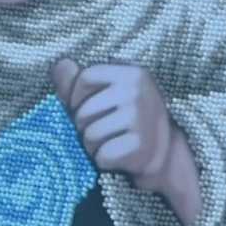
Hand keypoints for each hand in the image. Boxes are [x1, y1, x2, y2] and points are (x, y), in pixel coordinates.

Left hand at [56, 59, 200, 225]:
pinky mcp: (140, 145)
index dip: (76, 97)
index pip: (84, 77)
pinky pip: (101, 155)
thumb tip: (60, 65)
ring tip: (109, 143)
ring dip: (92, 146)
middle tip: (102, 130)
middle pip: (82, 111)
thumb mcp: (108, 93)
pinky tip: (118, 156)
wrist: (164, 153)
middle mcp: (137, 91)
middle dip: (84, 127)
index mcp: (131, 72)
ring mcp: (140, 118)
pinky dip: (104, 161)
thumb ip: (78, 80)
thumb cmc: (127, 120)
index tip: (85, 107)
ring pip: (89, 135)